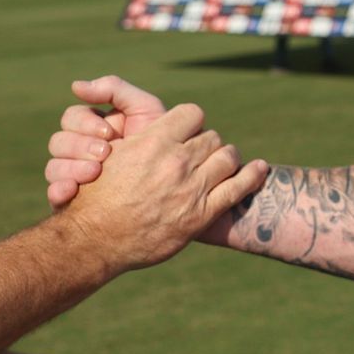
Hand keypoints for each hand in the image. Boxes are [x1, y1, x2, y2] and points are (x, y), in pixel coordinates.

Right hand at [46, 77, 166, 206]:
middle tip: (105, 153)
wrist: (174, 191)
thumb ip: (115, 90)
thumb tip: (75, 86)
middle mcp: (81, 152)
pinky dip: (59, 190)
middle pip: (58, 141)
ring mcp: (76, 177)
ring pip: (53, 167)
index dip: (85, 123)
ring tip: (95, 173)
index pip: (71, 118)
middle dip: (80, 146)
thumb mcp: (146, 110)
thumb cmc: (165, 145)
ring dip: (72, 167)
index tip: (109, 134)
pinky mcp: (74, 201)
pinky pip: (54, 194)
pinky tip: (72, 190)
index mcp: (95, 128)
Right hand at [59, 101, 267, 272]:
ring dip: (227, 157)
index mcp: (154, 141)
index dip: (190, 121)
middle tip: (202, 152)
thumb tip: (146, 122)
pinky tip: (259, 169)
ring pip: (228, 157)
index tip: (187, 130)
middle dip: (207, 142)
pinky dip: (252, 175)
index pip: (192, 114)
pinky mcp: (201, 215)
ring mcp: (192, 189)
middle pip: (211, 136)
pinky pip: (238, 188)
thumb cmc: (95, 197)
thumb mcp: (109, 155)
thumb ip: (135, 137)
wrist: (95, 239)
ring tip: (224, 162)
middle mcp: (176, 162)